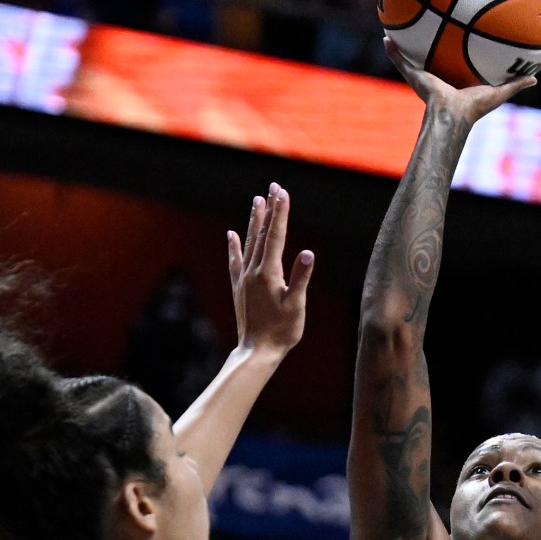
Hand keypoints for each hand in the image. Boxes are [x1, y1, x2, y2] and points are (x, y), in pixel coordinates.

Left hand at [229, 183, 313, 357]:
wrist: (257, 352)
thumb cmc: (282, 332)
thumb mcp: (296, 307)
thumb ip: (301, 279)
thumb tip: (308, 254)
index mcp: (269, 274)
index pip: (277, 236)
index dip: (281, 213)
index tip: (283, 192)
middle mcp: (253, 271)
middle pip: (262, 234)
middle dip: (269, 209)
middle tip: (273, 187)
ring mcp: (244, 278)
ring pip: (248, 242)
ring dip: (254, 221)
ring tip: (257, 201)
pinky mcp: (239, 287)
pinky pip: (235, 261)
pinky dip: (234, 246)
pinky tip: (232, 234)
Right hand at [384, 36, 533, 124]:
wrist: (452, 114)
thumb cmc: (475, 107)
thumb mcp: (499, 92)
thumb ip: (515, 84)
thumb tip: (536, 78)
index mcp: (455, 80)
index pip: (454, 62)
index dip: (454, 50)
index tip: (456, 34)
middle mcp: (438, 77)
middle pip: (432, 56)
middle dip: (428, 42)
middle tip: (428, 21)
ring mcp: (424, 77)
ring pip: (412, 58)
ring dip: (405, 45)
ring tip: (400, 25)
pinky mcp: (414, 76)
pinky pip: (401, 61)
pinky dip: (392, 51)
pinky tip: (386, 37)